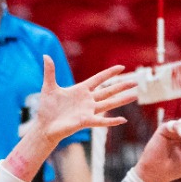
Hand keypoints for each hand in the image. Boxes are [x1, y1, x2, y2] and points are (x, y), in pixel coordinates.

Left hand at [10, 61, 136, 178]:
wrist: (44, 126)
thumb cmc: (47, 109)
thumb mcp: (49, 87)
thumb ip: (50, 71)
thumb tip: (45, 55)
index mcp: (81, 90)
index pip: (99, 79)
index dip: (110, 73)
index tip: (121, 67)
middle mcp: (87, 100)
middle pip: (108, 91)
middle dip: (122, 86)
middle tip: (136, 81)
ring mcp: (87, 111)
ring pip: (109, 103)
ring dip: (122, 100)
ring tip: (135, 95)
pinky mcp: (85, 121)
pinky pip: (101, 121)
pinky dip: (111, 121)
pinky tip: (123, 120)